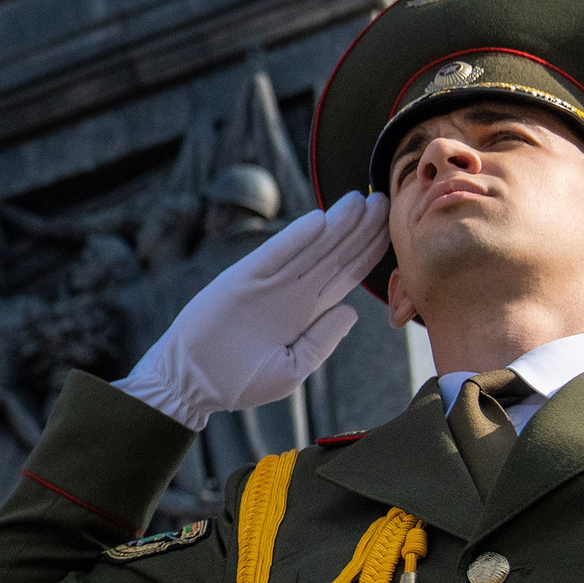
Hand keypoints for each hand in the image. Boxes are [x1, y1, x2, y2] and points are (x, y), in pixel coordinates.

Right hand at [115, 193, 389, 429]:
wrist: (191, 382)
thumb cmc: (240, 382)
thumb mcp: (290, 370)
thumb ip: (321, 342)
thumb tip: (351, 311)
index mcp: (308, 313)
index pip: (346, 275)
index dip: (368, 251)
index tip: (392, 228)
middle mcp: (293, 292)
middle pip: (335, 254)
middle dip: (361, 229)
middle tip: (385, 200)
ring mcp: (268, 283)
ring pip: (311, 248)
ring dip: (336, 224)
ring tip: (360, 200)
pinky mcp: (242, 280)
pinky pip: (275, 255)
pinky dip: (296, 238)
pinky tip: (319, 221)